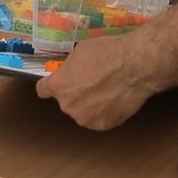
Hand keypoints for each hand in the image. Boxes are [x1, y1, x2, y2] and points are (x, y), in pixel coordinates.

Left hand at [37, 35, 152, 129]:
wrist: (135, 66)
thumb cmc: (107, 53)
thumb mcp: (81, 52)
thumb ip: (71, 68)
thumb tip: (72, 73)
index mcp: (59, 86)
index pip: (43, 90)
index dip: (49, 85)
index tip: (55, 84)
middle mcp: (68, 106)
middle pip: (67, 101)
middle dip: (76, 93)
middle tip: (93, 82)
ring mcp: (86, 118)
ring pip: (84, 112)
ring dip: (90, 105)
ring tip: (108, 90)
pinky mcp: (104, 125)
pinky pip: (101, 118)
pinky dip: (106, 111)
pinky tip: (116, 98)